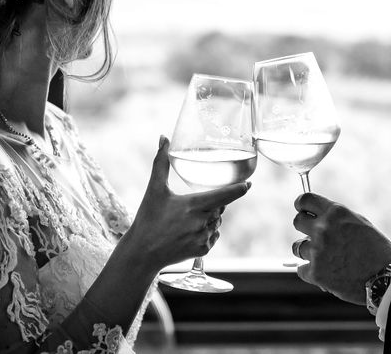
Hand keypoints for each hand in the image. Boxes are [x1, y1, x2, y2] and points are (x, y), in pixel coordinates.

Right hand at [125, 136, 250, 269]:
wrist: (142, 253)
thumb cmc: (148, 220)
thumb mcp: (154, 189)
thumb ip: (161, 163)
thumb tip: (163, 138)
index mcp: (193, 205)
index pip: (225, 195)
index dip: (239, 189)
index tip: (249, 183)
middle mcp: (201, 221)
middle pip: (220, 207)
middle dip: (213, 203)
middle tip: (194, 204)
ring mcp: (203, 237)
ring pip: (217, 221)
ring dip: (210, 217)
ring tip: (186, 219)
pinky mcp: (202, 250)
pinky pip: (213, 236)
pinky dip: (206, 231)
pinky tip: (188, 231)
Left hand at [292, 192, 390, 304]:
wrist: (386, 278)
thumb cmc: (376, 249)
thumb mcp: (359, 223)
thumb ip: (336, 217)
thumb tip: (315, 215)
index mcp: (335, 213)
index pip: (305, 200)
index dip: (301, 205)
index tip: (301, 210)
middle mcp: (323, 229)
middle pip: (297, 221)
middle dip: (304, 228)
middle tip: (315, 237)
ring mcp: (317, 251)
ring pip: (298, 247)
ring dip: (309, 252)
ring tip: (327, 258)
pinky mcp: (315, 273)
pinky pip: (302, 269)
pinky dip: (312, 272)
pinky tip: (328, 273)